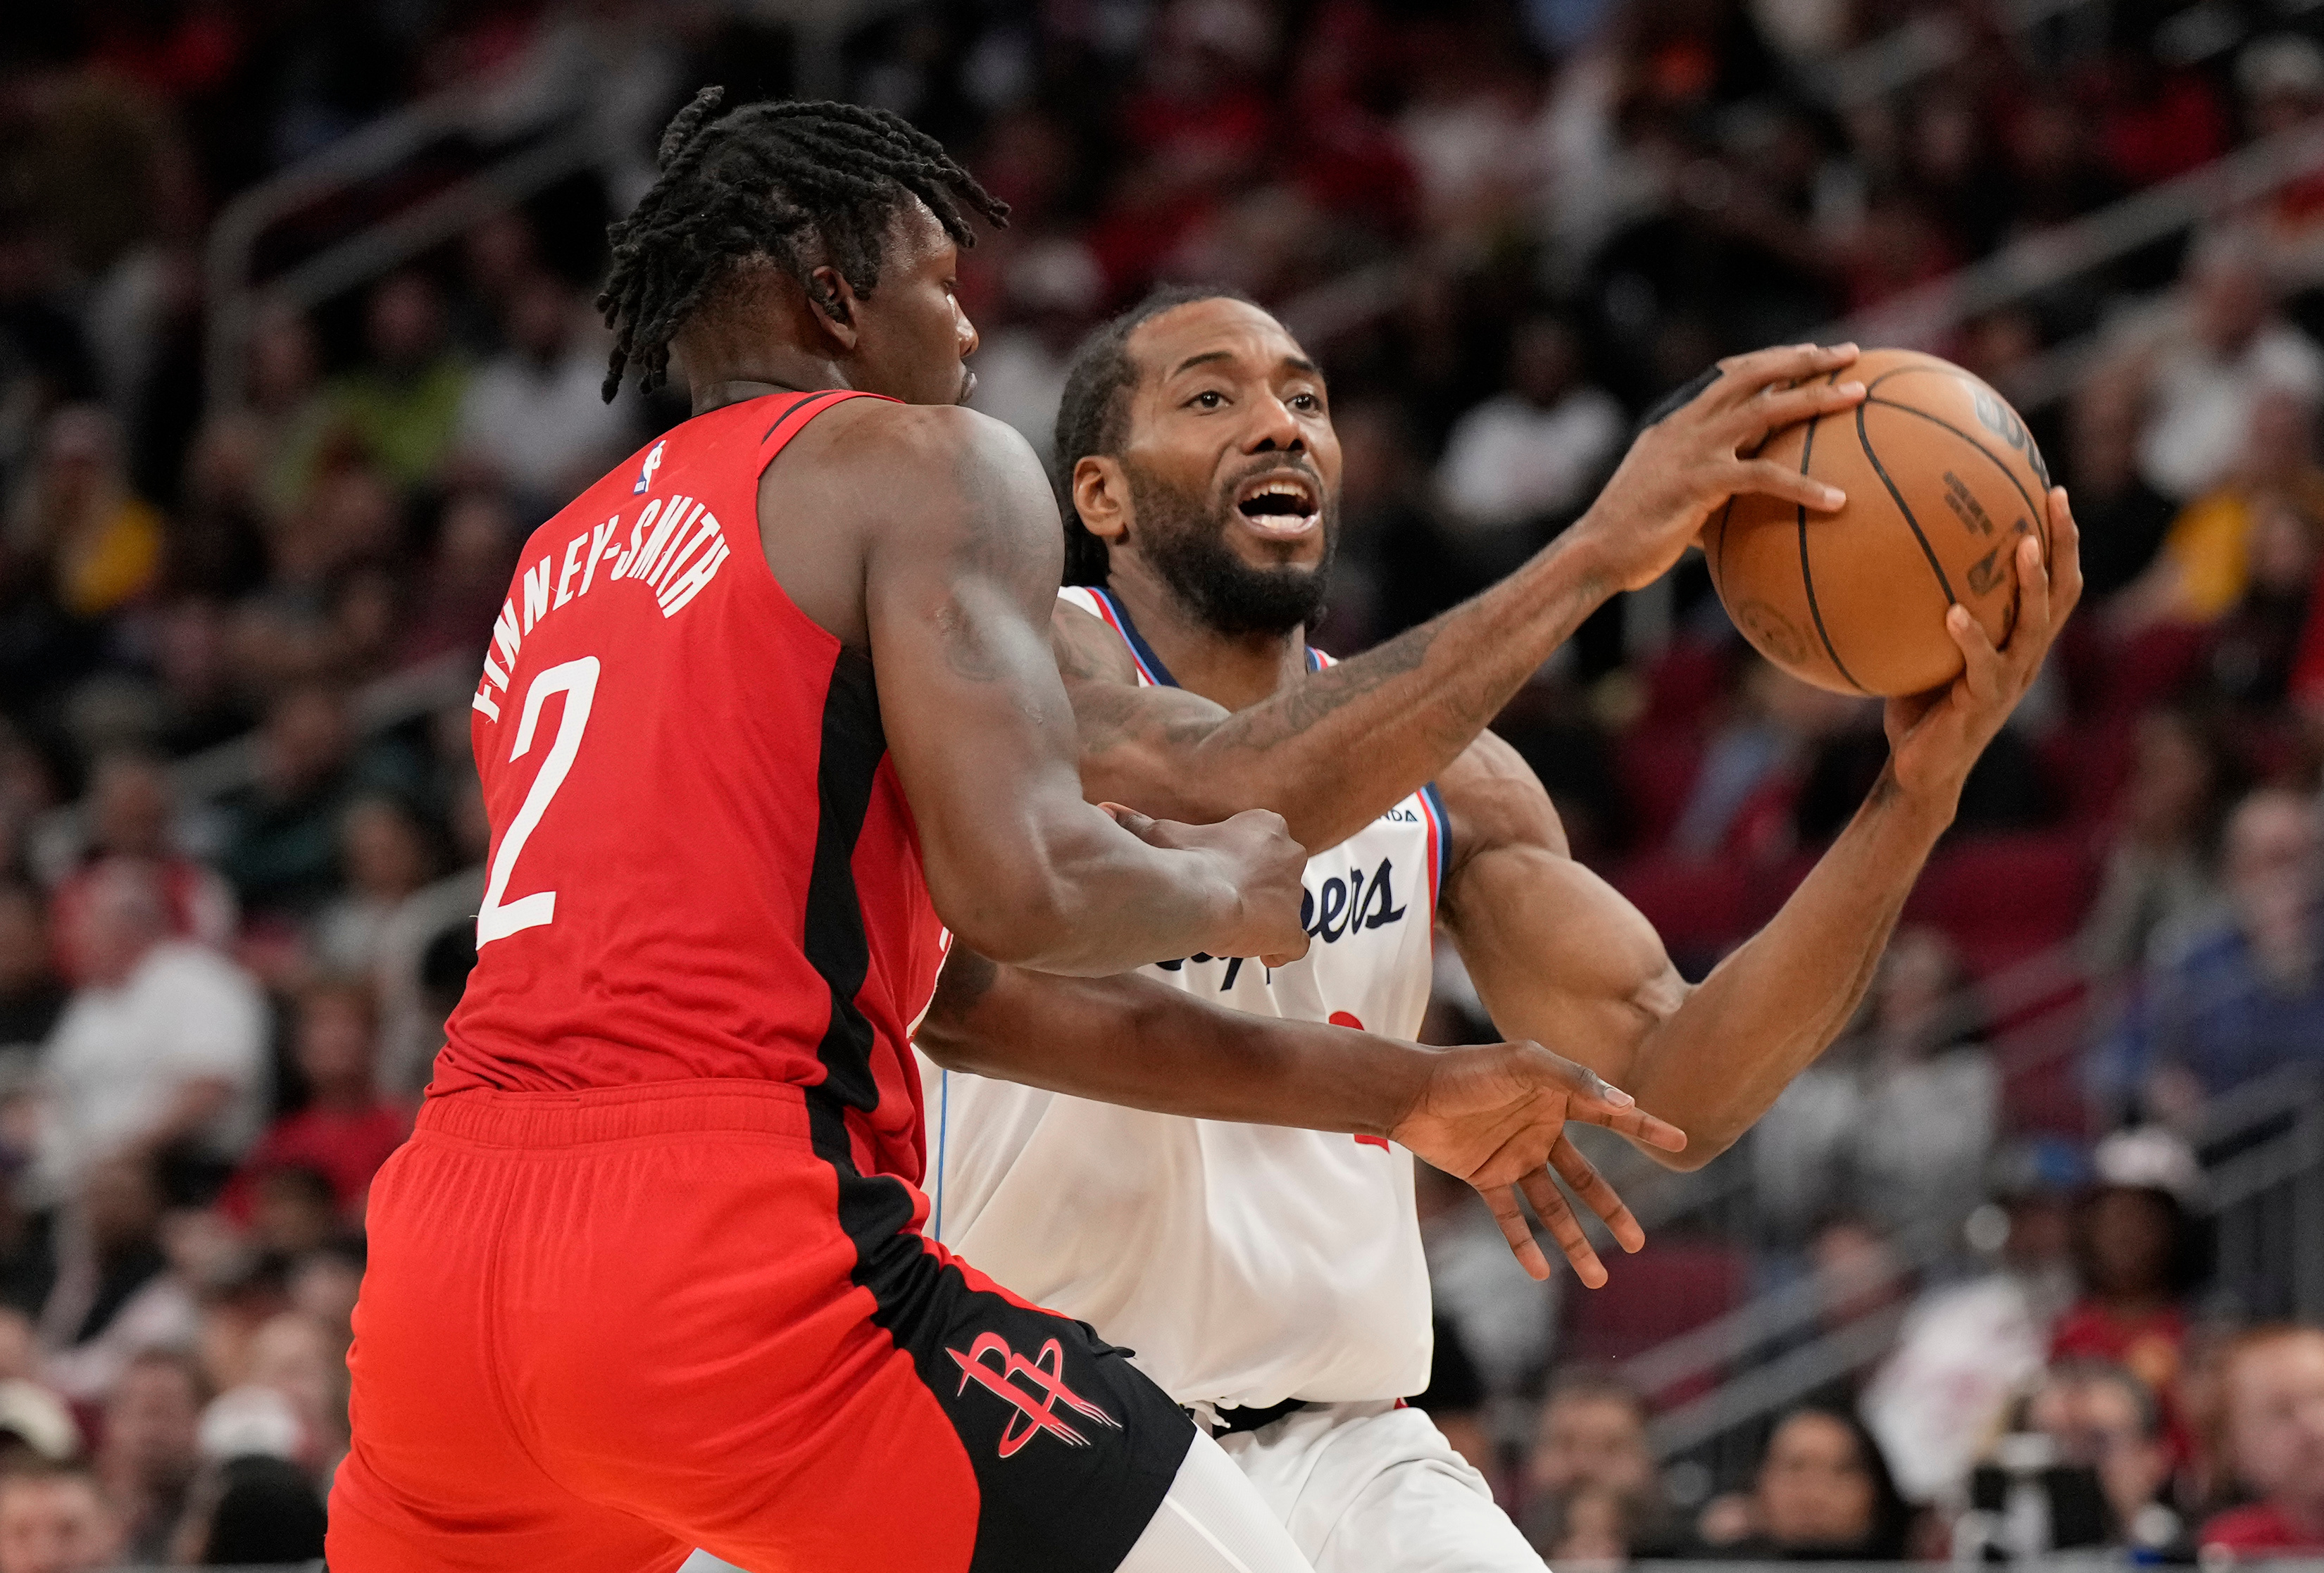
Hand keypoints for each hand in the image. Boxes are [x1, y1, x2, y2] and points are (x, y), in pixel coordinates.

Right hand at [1103, 803, 1310, 966]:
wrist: (1200, 896)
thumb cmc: (1184, 860)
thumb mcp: (1161, 835)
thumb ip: (1140, 825)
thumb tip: (1107, 811)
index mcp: (1267, 826)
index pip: (1264, 843)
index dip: (1243, 862)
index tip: (1221, 874)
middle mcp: (1290, 855)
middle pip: (1280, 874)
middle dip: (1260, 889)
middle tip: (1228, 902)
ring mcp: (1294, 895)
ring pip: (1288, 907)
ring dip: (1267, 917)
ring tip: (1237, 930)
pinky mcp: (1292, 930)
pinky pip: (1295, 944)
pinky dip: (1280, 950)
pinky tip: (1264, 956)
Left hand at [1390, 1041, 1686, 1286]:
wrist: (1411, 1091)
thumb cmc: (1469, 1069)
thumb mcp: (1526, 1064)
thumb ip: (1573, 1080)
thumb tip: (1624, 1104)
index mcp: (1557, 1099)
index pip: (1611, 1118)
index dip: (1646, 1128)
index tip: (1679, 1141)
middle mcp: (1541, 1132)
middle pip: (1587, 1181)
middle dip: (1613, 1213)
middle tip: (1637, 1244)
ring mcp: (1515, 1158)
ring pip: (1553, 1208)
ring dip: (1574, 1241)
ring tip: (1597, 1278)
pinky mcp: (1485, 1178)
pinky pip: (1510, 1217)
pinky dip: (1523, 1244)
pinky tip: (1539, 1271)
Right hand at [1573, 343, 1866, 591]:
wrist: (1595, 552)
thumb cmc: (1631, 534)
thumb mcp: (1669, 495)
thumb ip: (1706, 489)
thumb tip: (1743, 512)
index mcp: (1676, 421)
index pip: (1730, 373)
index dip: (1774, 359)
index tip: (1813, 352)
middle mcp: (1685, 424)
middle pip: (1754, 374)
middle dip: (1805, 359)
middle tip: (1850, 353)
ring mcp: (1692, 450)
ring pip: (1765, 410)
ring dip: (1815, 398)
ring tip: (1857, 395)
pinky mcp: (1699, 483)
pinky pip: (1764, 477)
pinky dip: (1804, 487)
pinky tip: (1837, 500)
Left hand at [1884, 487, 2083, 810]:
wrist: (1920, 770)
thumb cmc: (1919, 704)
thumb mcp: (1922, 646)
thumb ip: (1920, 606)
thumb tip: (1883, 548)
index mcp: (2019, 639)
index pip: (2055, 579)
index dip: (2063, 537)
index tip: (2054, 487)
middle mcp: (2026, 656)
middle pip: (2063, 592)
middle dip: (2064, 543)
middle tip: (2056, 497)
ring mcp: (2009, 681)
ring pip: (2035, 626)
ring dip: (2032, 585)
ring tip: (2023, 547)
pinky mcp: (1983, 706)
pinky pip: (1982, 666)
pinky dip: (1970, 639)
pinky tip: (1953, 613)